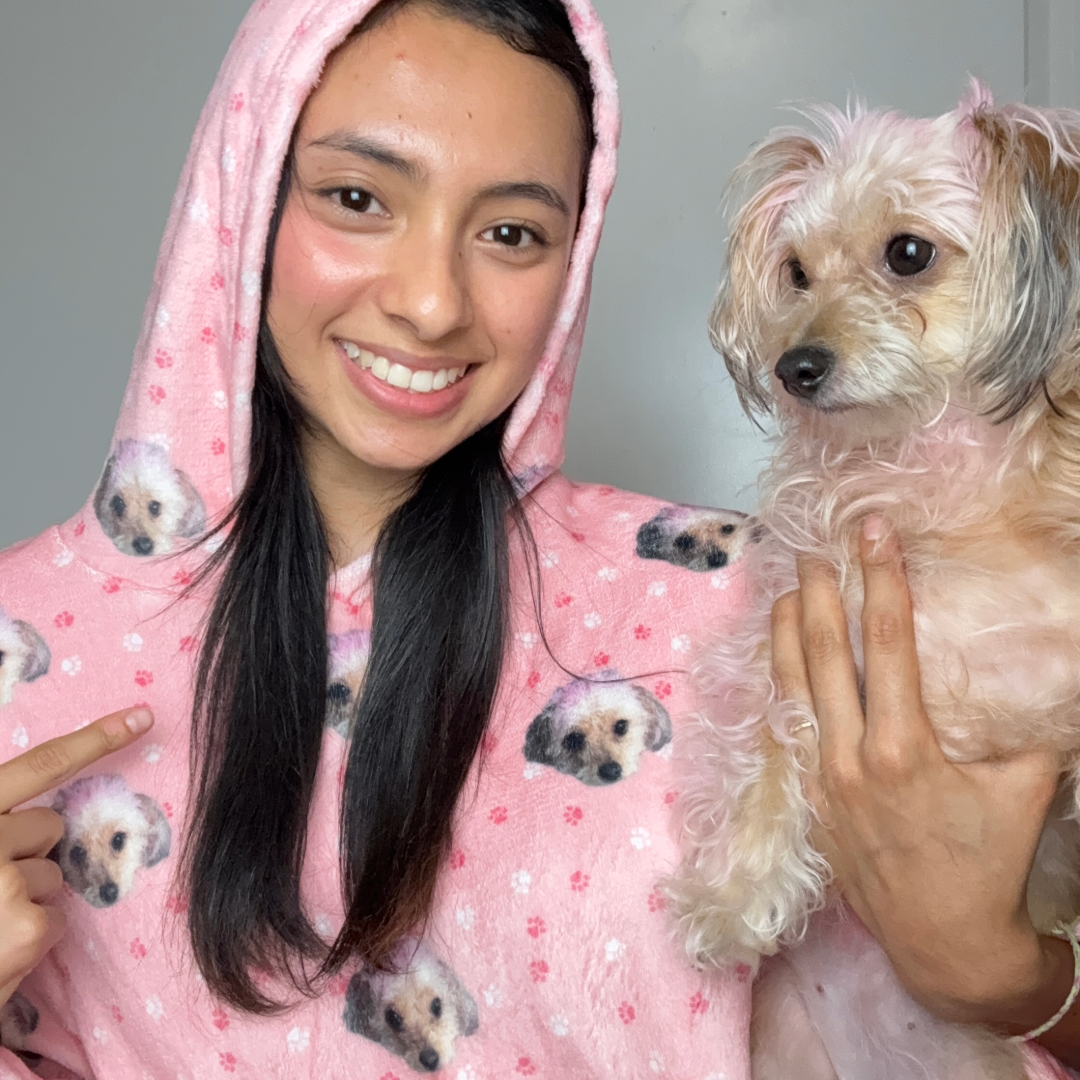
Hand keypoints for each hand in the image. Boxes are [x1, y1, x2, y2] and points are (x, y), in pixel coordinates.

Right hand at [0, 707, 153, 1009]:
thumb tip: (38, 819)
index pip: (38, 766)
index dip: (96, 738)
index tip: (143, 716)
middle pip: (48, 826)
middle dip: (28, 851)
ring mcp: (6, 881)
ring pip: (53, 876)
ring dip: (25, 900)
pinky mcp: (27, 927)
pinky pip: (56, 920)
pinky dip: (32, 939)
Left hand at [770, 517, 1071, 1036]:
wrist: (946, 944)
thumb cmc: (990, 864)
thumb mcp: (1025, 788)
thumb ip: (1028, 728)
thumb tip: (1042, 673)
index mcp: (902, 746)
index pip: (886, 643)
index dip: (880, 581)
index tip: (873, 536)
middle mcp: (849, 755)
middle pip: (824, 654)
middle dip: (820, 593)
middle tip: (817, 548)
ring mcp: (820, 777)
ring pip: (791, 687)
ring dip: (785, 632)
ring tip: (785, 588)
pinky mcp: (807, 798)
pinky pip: (787, 726)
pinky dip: (780, 684)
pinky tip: (777, 659)